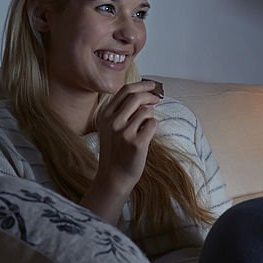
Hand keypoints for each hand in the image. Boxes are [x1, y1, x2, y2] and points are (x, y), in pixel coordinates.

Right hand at [80, 80, 159, 222]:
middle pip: (136, 97)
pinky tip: (146, 137)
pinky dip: (153, 128)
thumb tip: (147, 96)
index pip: (124, 91)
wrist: (114, 176)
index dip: (141, 85)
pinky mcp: (136, 142)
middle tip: (157, 99)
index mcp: (104, 115)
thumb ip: (124, 111)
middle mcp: (112, 121)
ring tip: (144, 129)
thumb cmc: (116, 150)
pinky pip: (153, 124)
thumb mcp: (111, 127)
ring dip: (150, 117)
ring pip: (146, 112)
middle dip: (150, 95)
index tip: (152, 85)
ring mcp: (124, 132)